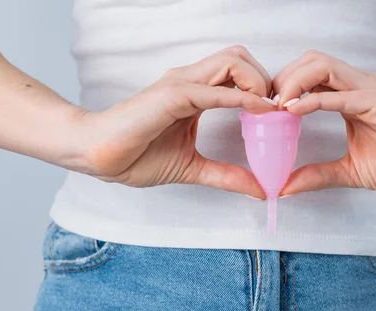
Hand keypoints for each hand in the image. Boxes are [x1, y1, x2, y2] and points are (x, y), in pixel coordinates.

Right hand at [78, 46, 274, 197]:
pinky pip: (214, 90)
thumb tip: (258, 188)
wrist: (99, 157)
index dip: (262, 87)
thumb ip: (225, 174)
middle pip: (240, 57)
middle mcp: (190, 80)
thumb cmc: (136, 155)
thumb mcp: (193, 167)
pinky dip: (241, 97)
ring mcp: (181, 84)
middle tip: (275, 109)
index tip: (277, 114)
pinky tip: (258, 111)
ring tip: (268, 110)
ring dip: (258, 82)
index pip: (238, 71)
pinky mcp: (173, 95)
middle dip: (265, 78)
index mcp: (195, 92)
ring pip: (232, 61)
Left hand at [274, 50, 375, 196]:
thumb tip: (285, 186)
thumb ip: (318, 174)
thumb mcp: (350, 171)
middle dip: (283, 78)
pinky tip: (294, 110)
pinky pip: (341, 95)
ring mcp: (369, 91)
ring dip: (293, 82)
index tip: (265, 110)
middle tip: (266, 104)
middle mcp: (357, 86)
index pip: (309, 76)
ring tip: (277, 104)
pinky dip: (314, 99)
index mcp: (349, 97)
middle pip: (311, 61)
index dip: (284, 87)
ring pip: (322, 66)